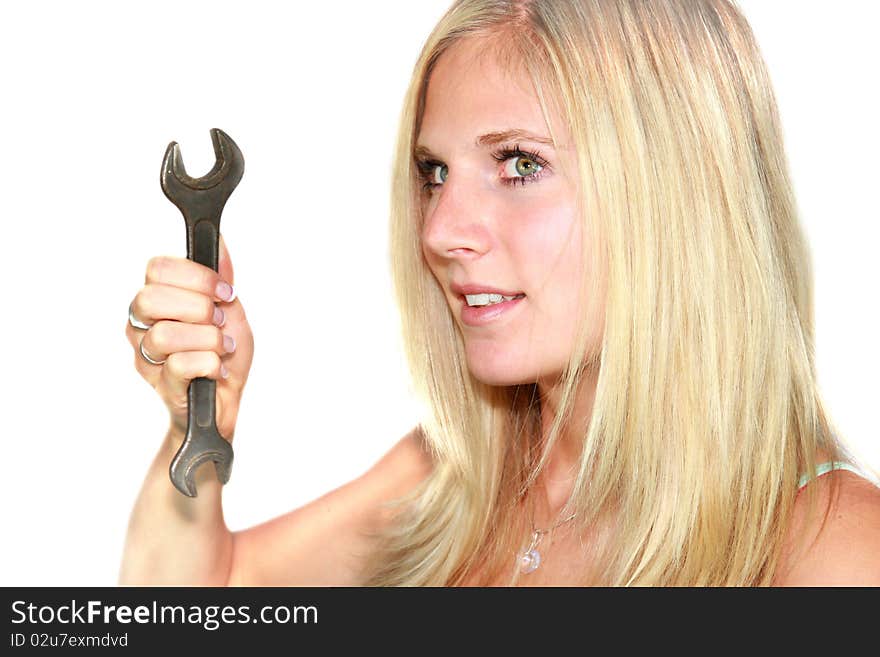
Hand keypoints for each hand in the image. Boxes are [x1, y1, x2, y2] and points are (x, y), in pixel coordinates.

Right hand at [125, 235, 253, 439]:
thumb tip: (218, 240)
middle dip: (199, 308)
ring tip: (222, 348)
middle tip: (220, 321)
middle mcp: (142, 324)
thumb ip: (220, 275)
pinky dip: (212, 365)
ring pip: (166, 335)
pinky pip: (182, 365)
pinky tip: (218, 369)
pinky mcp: (161, 384)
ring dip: (209, 340)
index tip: (225, 292)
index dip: (198, 277)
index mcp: (157, 298)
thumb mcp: (230, 307)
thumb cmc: (223, 352)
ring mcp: (146, 356)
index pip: (158, 268)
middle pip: (151, 299)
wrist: (227, 399)